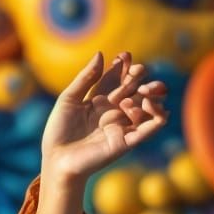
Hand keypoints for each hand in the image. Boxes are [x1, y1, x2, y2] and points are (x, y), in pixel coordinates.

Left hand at [40, 49, 169, 186]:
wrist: (56, 160)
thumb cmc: (58, 132)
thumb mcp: (69, 99)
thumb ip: (86, 78)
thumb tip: (101, 53)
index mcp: (101, 100)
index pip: (118, 78)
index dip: (124, 66)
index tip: (124, 56)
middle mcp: (114, 111)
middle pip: (135, 88)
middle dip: (139, 77)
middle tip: (138, 71)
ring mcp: (122, 125)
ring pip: (148, 106)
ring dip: (150, 93)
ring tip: (142, 91)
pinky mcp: (127, 141)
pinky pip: (151, 127)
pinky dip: (156, 114)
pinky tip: (148, 103)